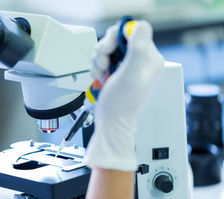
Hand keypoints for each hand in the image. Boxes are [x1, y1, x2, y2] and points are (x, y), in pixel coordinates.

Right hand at [84, 21, 163, 170]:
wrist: (111, 122)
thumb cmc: (121, 105)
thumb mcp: (130, 75)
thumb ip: (137, 50)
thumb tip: (141, 27)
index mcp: (151, 59)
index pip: (134, 32)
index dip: (117, 38)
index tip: (109, 50)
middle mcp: (141, 60)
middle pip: (118, 38)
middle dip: (105, 50)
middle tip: (104, 65)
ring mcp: (127, 65)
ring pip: (108, 47)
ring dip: (99, 59)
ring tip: (101, 74)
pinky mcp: (116, 70)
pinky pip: (103, 57)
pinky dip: (97, 66)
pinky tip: (100, 76)